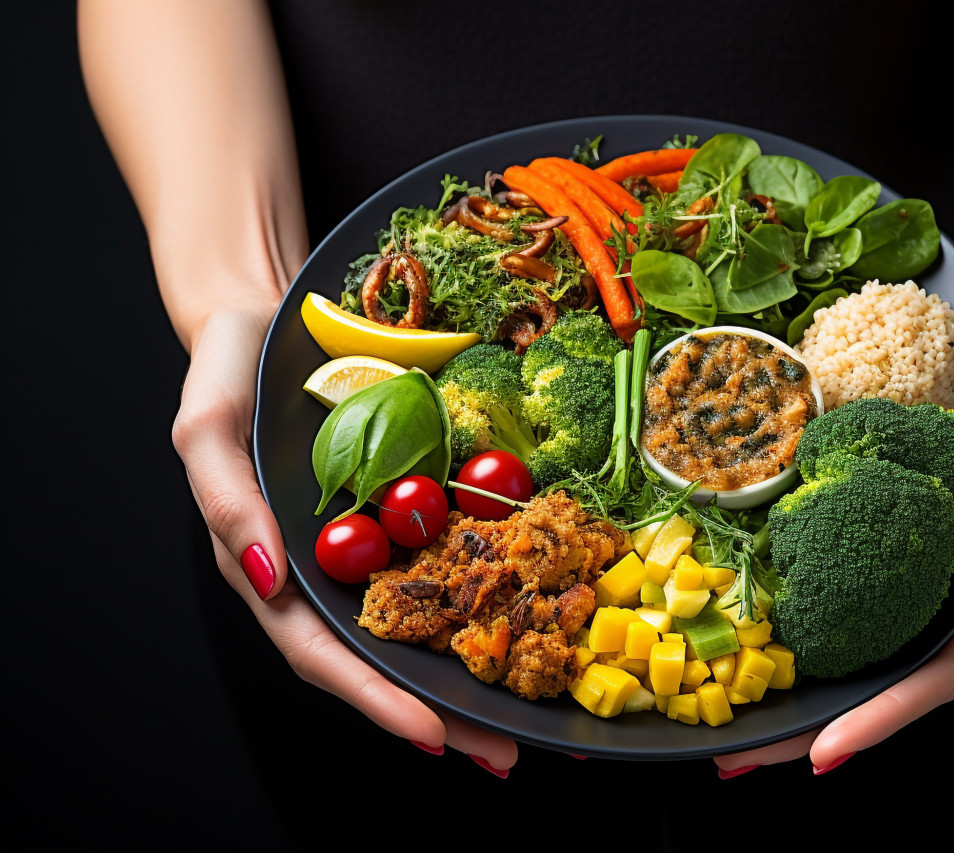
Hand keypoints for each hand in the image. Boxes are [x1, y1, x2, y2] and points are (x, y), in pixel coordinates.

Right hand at [171, 307, 518, 773]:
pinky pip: (450, 558)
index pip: (324, 653)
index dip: (377, 699)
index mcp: (275, 571)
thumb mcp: (209, 427)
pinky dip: (487, 596)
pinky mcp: (409, 510)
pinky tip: (532, 618)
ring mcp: (374, 544)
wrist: (272, 321)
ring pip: (425, 622)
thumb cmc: (230, 374)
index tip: (434, 735)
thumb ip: (227, 502)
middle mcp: (329, 570)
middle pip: (386, 657)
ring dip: (474, 672)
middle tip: (505, 753)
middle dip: (443, 712)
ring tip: (532, 713)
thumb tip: (270, 577)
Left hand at [714, 310, 953, 776]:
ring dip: (782, 677)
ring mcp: (897, 547)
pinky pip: (820, 560)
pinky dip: (778, 595)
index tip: (823, 752)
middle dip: (811, 721)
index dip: (884, 718)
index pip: (939, 673)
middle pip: (875, 670)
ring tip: (719, 712)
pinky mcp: (863, 510)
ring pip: (842, 630)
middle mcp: (938, 578)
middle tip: (740, 756)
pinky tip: (730, 614)